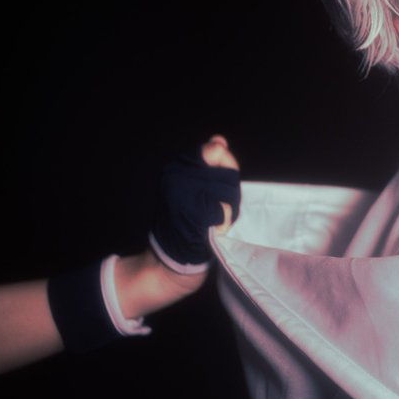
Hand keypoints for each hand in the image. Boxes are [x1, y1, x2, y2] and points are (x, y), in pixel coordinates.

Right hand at [149, 135, 240, 273]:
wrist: (169, 258)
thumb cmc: (186, 222)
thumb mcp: (193, 187)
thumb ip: (207, 164)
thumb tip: (219, 140)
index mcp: (175, 168)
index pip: (216, 152)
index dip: (226, 168)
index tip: (218, 186)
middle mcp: (176, 177)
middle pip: (228, 173)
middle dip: (230, 193)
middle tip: (214, 209)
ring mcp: (184, 196)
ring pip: (229, 192)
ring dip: (228, 210)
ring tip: (212, 219)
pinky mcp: (194, 215)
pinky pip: (225, 212)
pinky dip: (223, 223)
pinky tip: (210, 230)